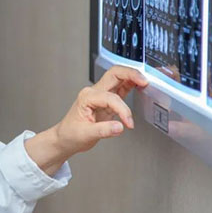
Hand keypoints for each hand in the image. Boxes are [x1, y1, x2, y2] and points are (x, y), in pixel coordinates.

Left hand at [24, 66, 147, 175]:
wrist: (65, 138)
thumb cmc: (71, 134)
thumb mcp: (85, 135)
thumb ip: (103, 130)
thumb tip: (119, 127)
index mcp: (87, 97)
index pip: (110, 98)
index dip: (122, 110)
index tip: (128, 123)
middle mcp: (93, 93)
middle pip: (114, 74)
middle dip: (130, 74)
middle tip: (144, 81)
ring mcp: (100, 95)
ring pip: (118, 78)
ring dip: (132, 77)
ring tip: (145, 82)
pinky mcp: (107, 100)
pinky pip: (121, 88)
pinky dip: (131, 85)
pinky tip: (139, 86)